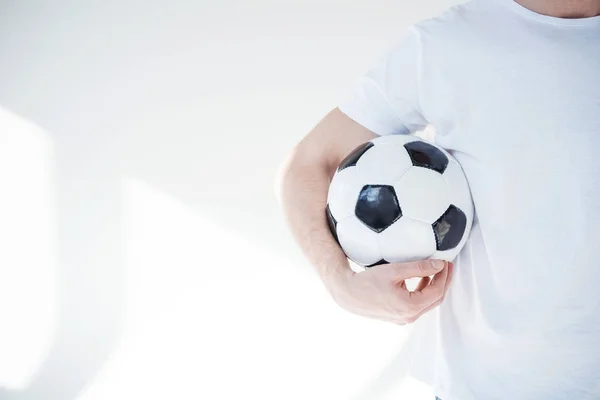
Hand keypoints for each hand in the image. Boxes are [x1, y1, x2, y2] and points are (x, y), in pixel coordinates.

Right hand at [328, 260, 453, 324]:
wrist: (348, 293)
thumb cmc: (367, 282)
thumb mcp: (395, 271)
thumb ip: (419, 268)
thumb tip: (439, 265)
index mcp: (410, 306)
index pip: (437, 290)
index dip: (444, 275)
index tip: (446, 262)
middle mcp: (409, 317)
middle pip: (435, 299)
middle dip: (443, 281)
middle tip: (446, 266)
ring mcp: (403, 319)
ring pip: (427, 303)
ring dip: (433, 287)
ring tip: (436, 271)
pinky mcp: (398, 317)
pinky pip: (417, 306)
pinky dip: (423, 293)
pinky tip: (421, 280)